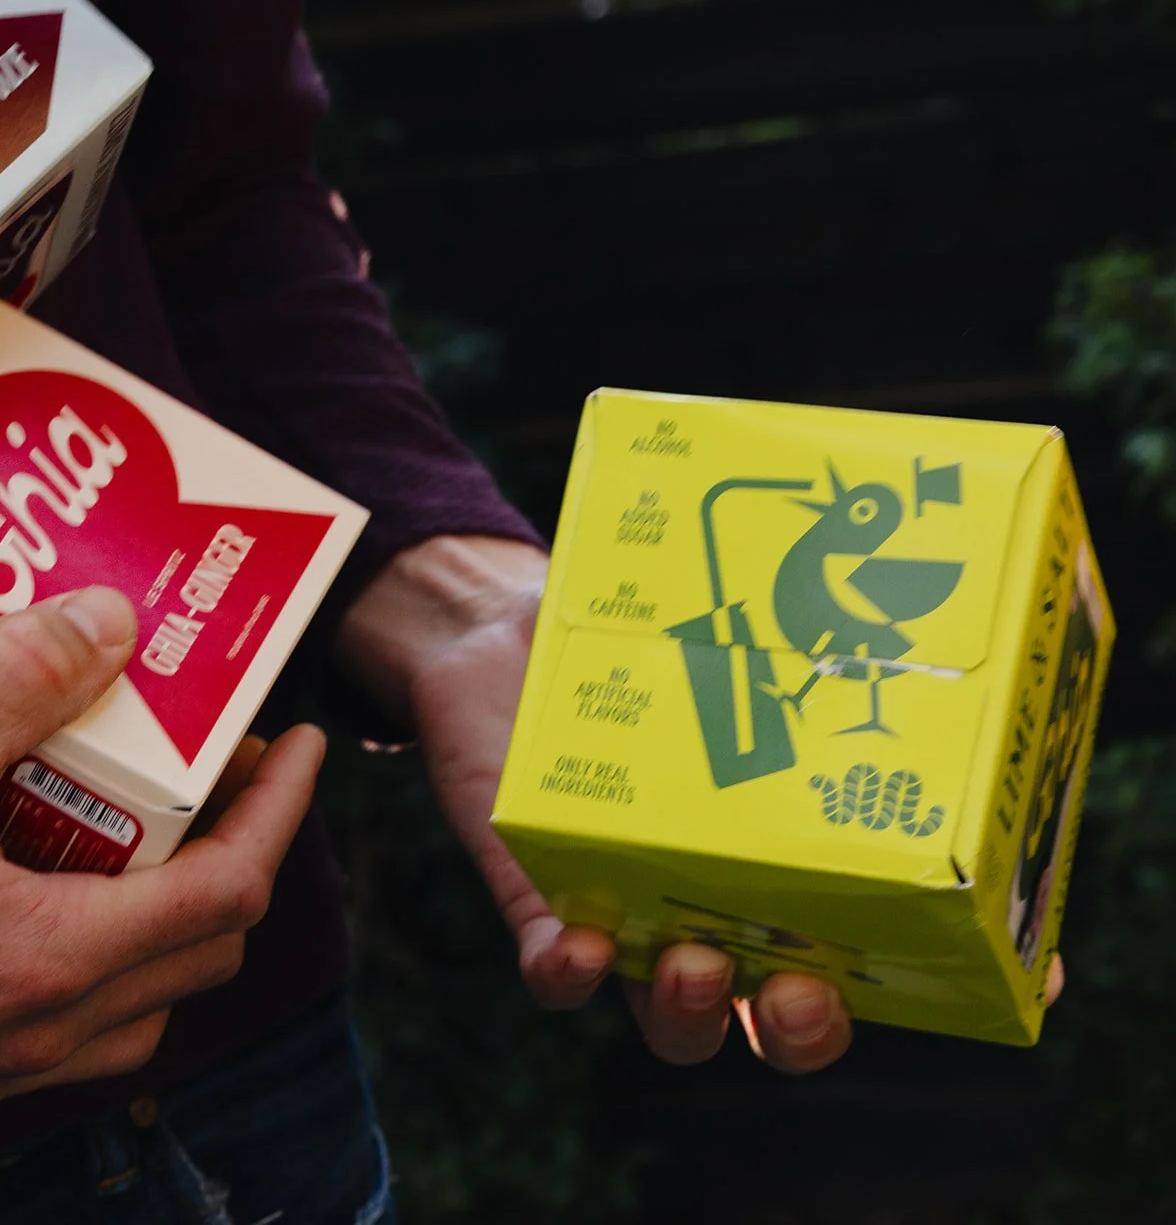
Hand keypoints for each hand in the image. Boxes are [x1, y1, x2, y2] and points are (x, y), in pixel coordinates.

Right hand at [0, 587, 322, 1111]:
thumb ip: (17, 676)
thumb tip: (112, 622)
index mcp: (50, 961)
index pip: (233, 887)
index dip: (285, 808)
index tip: (299, 744)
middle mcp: (39, 1035)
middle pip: (207, 949)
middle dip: (239, 855)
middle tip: (221, 774)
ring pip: (148, 1001)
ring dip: (176, 914)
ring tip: (146, 825)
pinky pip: (78, 1027)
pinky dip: (107, 956)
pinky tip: (56, 888)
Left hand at [342, 537, 1065, 1071]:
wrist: (500, 628)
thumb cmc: (633, 631)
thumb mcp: (715, 616)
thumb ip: (780, 597)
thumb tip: (868, 506)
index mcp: (782, 849)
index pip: (880, 940)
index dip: (944, 970)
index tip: (1032, 970)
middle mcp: (718, 898)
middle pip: (782, 1012)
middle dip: (805, 1026)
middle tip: (806, 990)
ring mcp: (630, 908)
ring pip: (677, 1019)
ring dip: (693, 1013)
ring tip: (694, 959)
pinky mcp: (540, 895)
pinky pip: (556, 973)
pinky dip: (569, 975)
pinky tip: (578, 946)